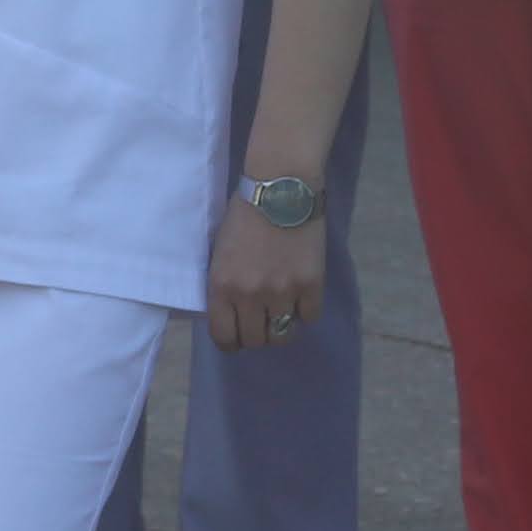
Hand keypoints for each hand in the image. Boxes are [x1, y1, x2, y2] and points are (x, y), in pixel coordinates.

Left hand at [206, 201, 329, 353]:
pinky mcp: (311, 285)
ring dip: (281, 326)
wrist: (280, 187)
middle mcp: (250, 296)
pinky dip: (304, 311)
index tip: (236, 339)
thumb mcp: (220, 252)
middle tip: (260, 322)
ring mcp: (283, 292)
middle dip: (256, 334)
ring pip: (283, 334)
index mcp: (222, 286)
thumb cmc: (244, 214)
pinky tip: (300, 297)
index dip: (231, 343)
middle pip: (256, 340)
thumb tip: (229, 314)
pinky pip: (309, 317)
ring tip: (281, 312)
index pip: (224, 337)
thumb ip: (224, 284)